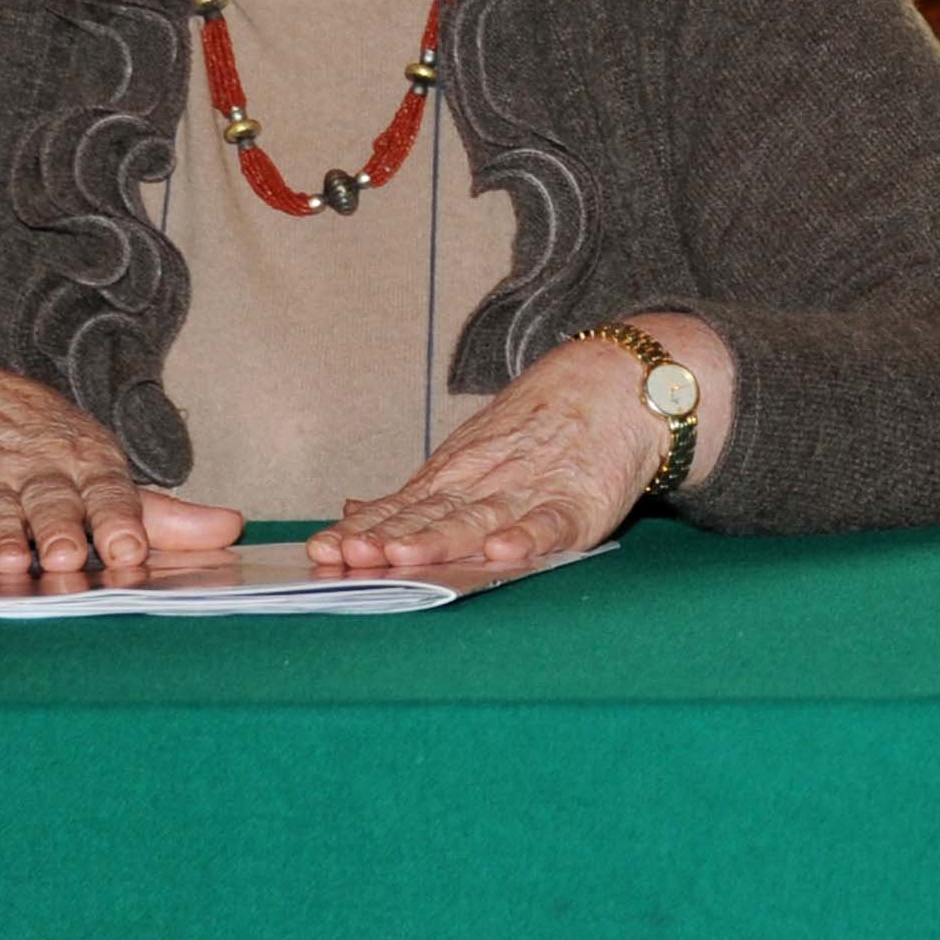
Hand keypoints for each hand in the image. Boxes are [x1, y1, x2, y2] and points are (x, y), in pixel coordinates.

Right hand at [0, 350, 247, 577]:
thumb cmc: (48, 450)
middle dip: (59, 529)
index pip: (108, 492)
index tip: (129, 551)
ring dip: (4, 537)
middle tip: (65, 556)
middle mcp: (41, 472)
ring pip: (0, 512)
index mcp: (88, 465)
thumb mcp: (104, 471)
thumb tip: (231, 529)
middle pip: (52, 502)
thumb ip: (163, 514)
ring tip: (11, 562)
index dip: (118, 521)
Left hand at [310, 332, 673, 574]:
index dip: (364, 529)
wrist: (616, 384)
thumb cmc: (538, 426)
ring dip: (441, 539)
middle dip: (389, 538)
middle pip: (433, 515)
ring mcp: (532, 491)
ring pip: (480, 519)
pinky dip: (527, 537)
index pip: (402, 507)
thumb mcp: (470, 451)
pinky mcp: (580, 504)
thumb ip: (417, 493)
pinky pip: (550, 523)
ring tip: (404, 555)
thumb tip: (353, 511)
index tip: (323, 549)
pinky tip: (502, 552)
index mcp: (458, 475)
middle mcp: (487, 484)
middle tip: (351, 556)